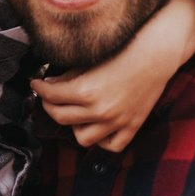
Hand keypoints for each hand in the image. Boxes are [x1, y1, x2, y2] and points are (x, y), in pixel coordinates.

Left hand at [30, 0, 194, 150]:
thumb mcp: (91, 61)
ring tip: (75, 113)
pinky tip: (98, 126)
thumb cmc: (124, 50)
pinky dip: (102, 140)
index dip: (39, 88)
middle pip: (60, 117)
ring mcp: (116, 122)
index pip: (51, 96)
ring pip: (82, 138)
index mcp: (86, 91)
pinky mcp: (131, 126)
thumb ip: (68, 76)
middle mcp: (100, 110)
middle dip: (49, 106)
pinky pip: (111, 145)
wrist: (157, 53)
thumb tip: (50, 85)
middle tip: (49, 97)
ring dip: (74, 126)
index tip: (36, 83)